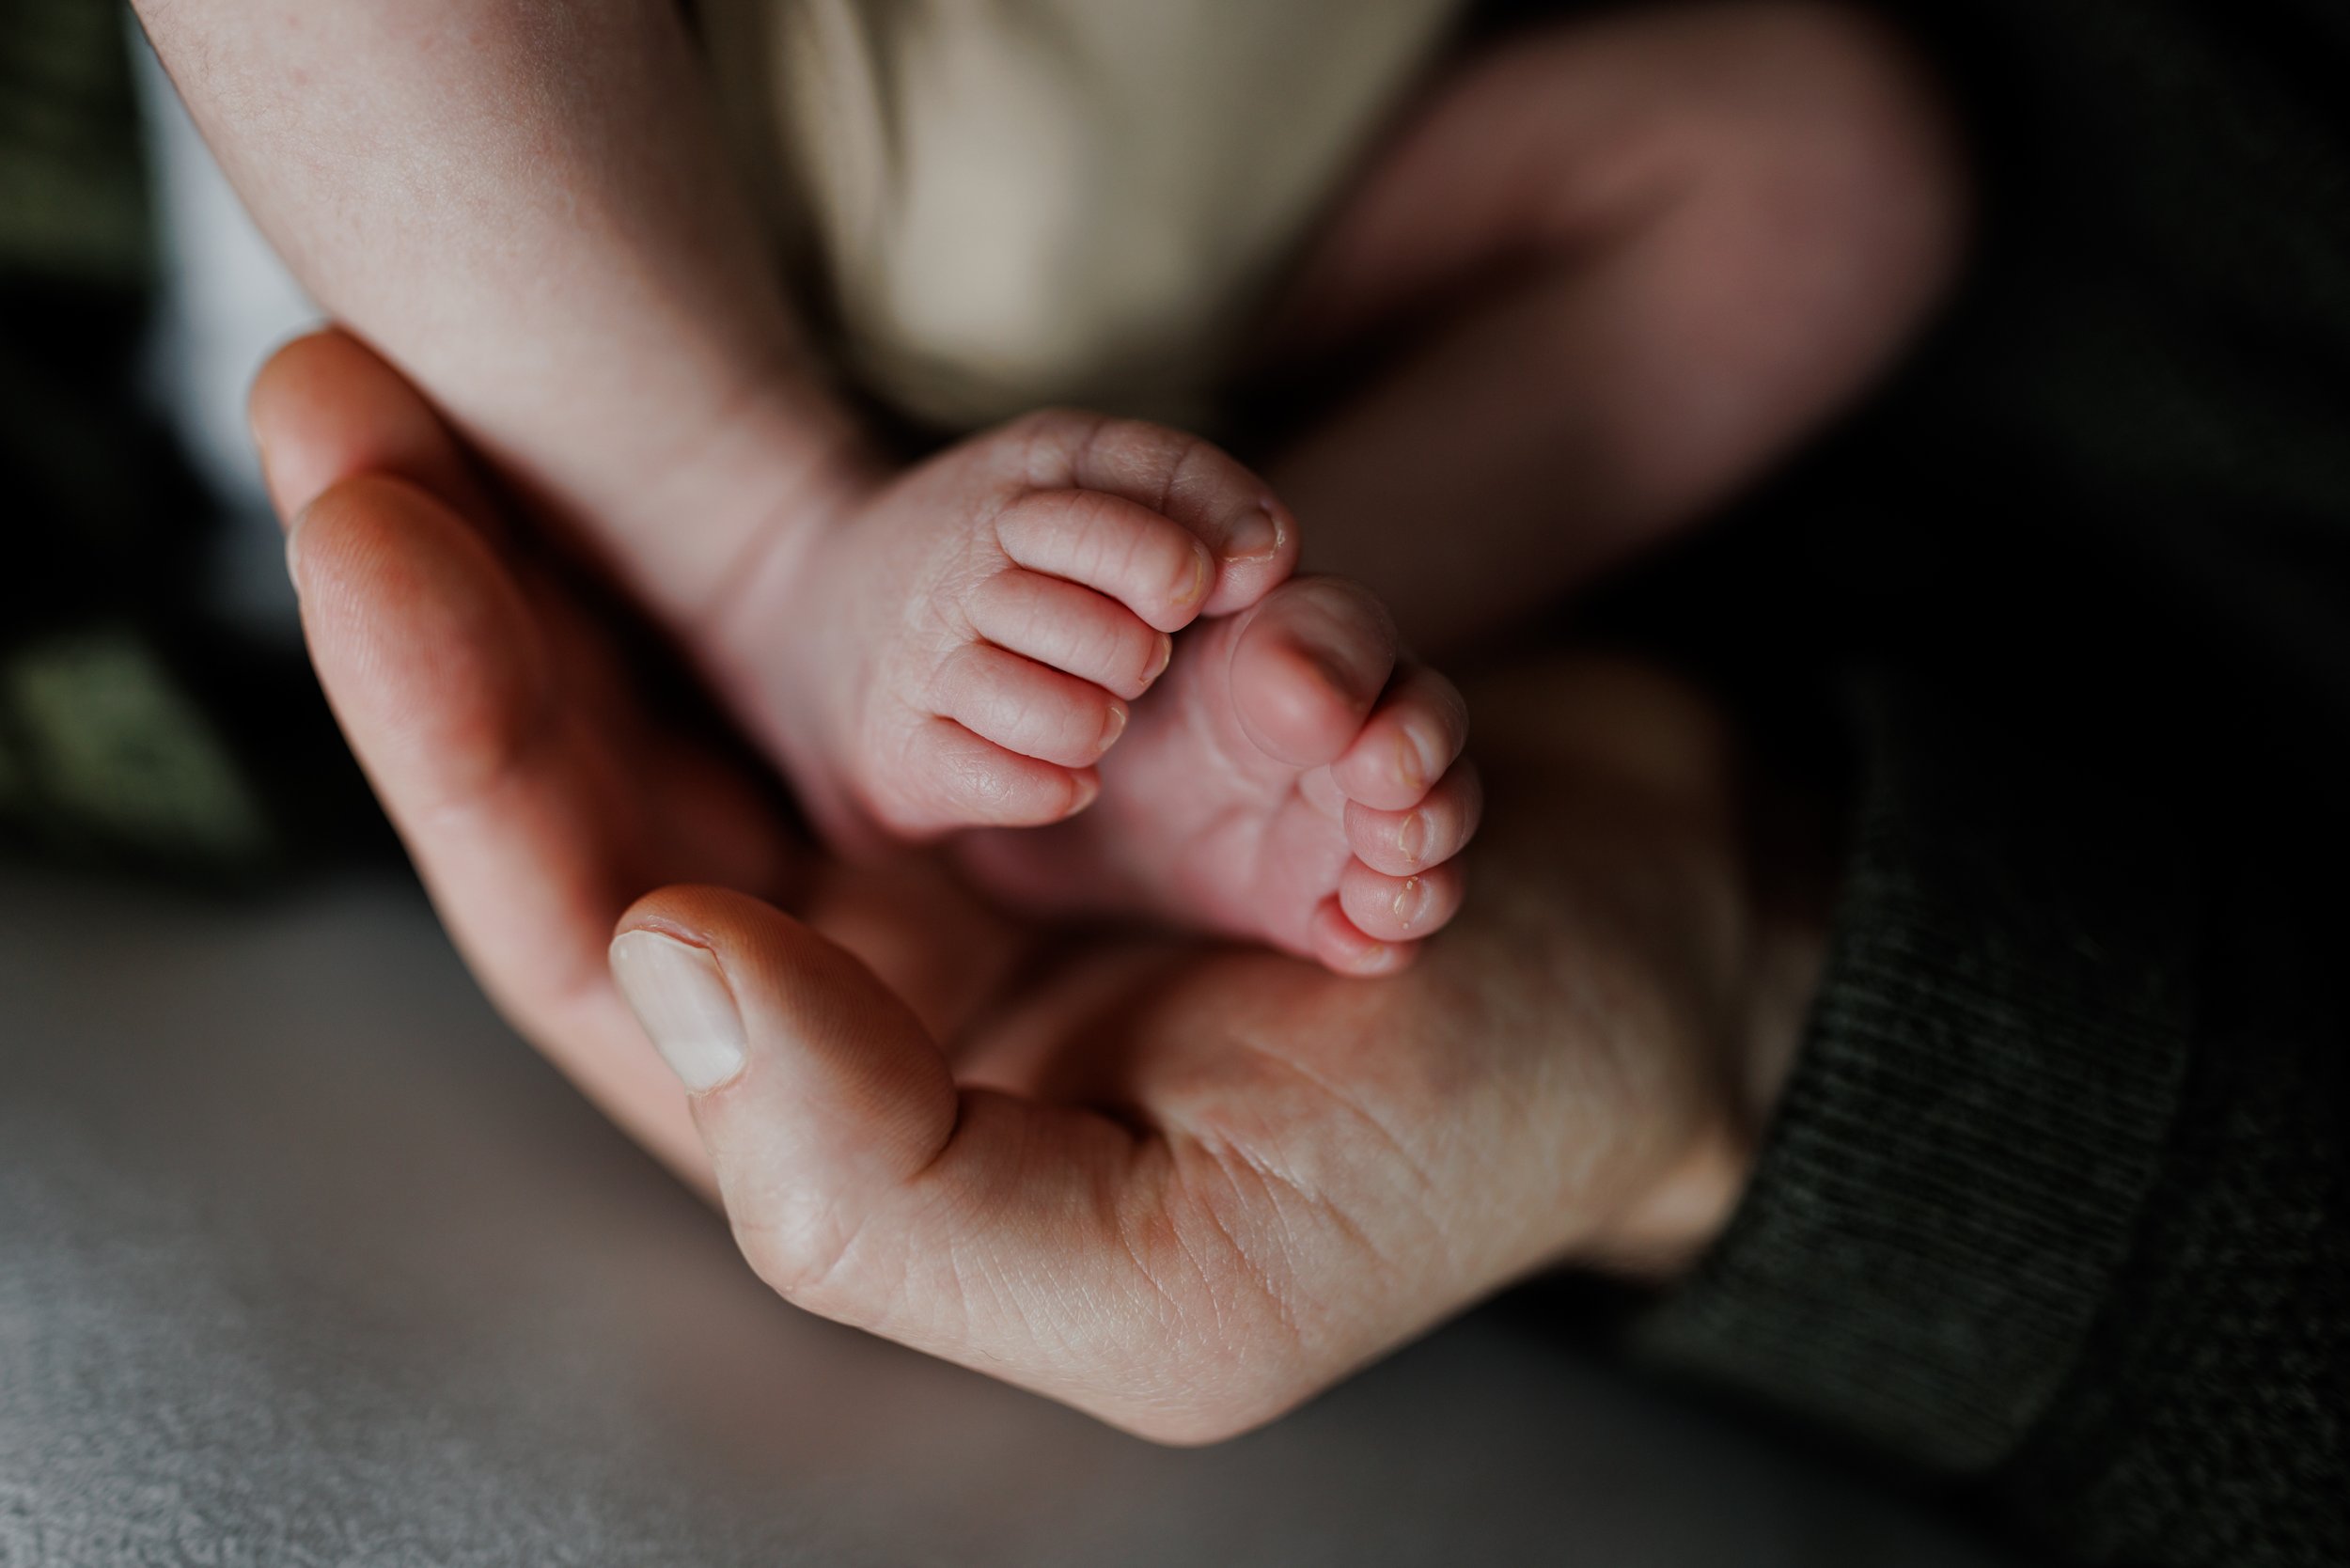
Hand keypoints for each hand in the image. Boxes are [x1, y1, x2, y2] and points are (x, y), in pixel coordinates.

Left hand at [253, 331, 1818, 1438]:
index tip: (373, 533)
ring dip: (620, 528)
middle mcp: (893, 958)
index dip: (460, 743)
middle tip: (342, 404)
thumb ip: (892, 1187)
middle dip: (479, 593)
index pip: (595, 932)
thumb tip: (665, 958)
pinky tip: (798, 441)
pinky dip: (895, 510)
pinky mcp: (1071, 684)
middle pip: (623, 767)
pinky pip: (933, 583)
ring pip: (740, 661)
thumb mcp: (1182, 1278)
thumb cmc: (1457, 1157)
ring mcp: (981, 802)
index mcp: (871, 1110)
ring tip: (463, 382)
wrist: (1669, 967)